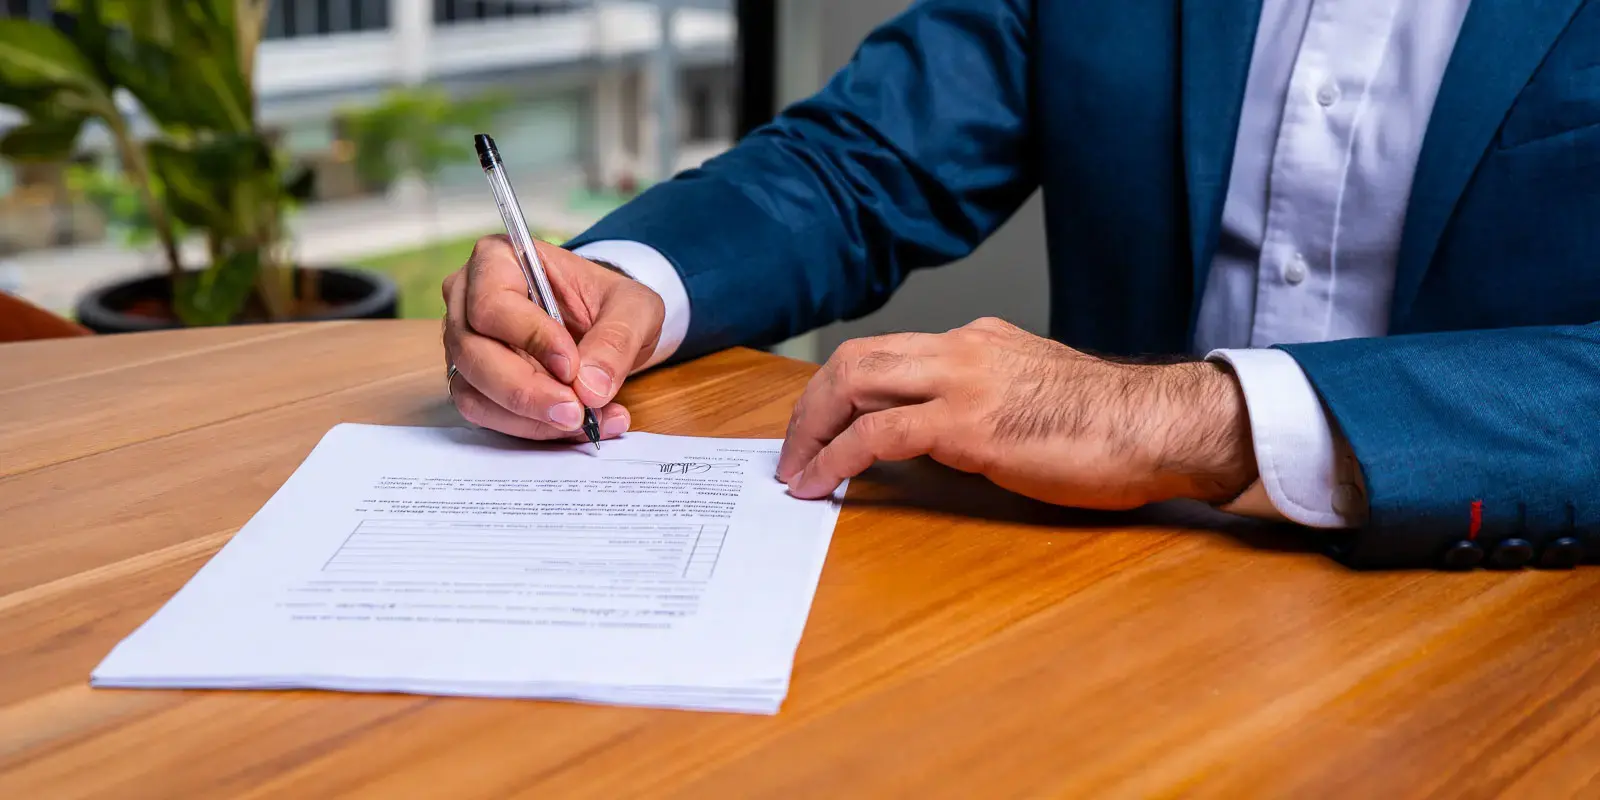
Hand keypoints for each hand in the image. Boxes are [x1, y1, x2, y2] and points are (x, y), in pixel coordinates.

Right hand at [441, 235, 665, 440]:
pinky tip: (572, 427)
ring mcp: (464, 343)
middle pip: (473, 353)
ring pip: (474, 391)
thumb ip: (617, 340)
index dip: (531, 338)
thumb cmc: (609, 302)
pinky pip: (486, 415)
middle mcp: (467, 299)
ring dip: (530, 418)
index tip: (572, 366)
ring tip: (587, 421)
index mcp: (499, 259)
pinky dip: (530, 428)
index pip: (493, 303)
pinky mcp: (473, 381)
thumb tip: (590, 388)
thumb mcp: (635, 308)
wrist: (603, 323)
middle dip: (527, 391)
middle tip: (576, 412)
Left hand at [776, 317, 1258, 507]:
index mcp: (978, 341)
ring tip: (795, 471)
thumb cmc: (1112, 424)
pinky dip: (836, 458)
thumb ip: (985, 403)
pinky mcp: (967, 425)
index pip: (886, 353)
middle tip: (791, 451)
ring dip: (811, 428)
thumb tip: (940, 435)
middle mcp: (961, 349)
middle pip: (854, 360)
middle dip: (809, 406)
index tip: (820, 426)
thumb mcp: (1035, 396)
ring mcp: (962, 382)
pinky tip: (821, 485)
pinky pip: (878, 435)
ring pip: (854, 384)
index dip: (839, 390)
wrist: (1159, 426)